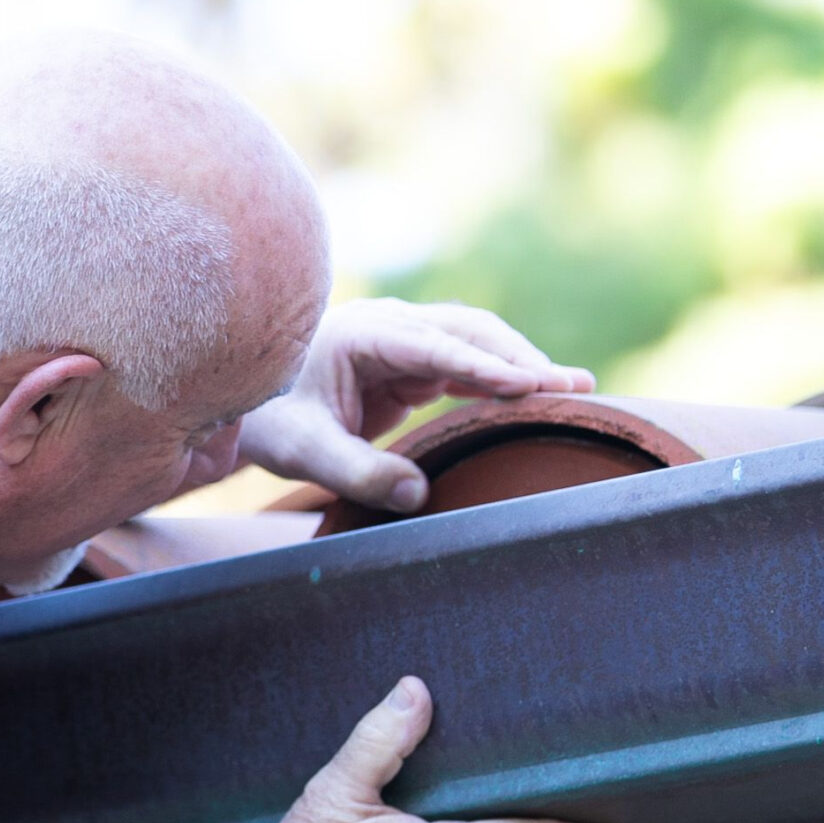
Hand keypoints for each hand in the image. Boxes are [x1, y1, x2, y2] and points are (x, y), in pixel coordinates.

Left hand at [236, 299, 594, 512]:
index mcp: (363, 335)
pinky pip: (467, 366)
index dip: (484, 365)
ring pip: (476, 344)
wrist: (248, 408)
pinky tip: (536, 399)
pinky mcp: (411, 366)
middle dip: (520, 358)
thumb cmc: (271, 423)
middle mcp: (390, 328)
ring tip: (575, 390)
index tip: (529, 383)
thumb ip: (356, 472)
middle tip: (574, 387)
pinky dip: (501, 380)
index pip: (435, 347)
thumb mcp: (304, 452)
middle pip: (469, 333)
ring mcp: (404, 342)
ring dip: (520, 365)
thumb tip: (418, 495)